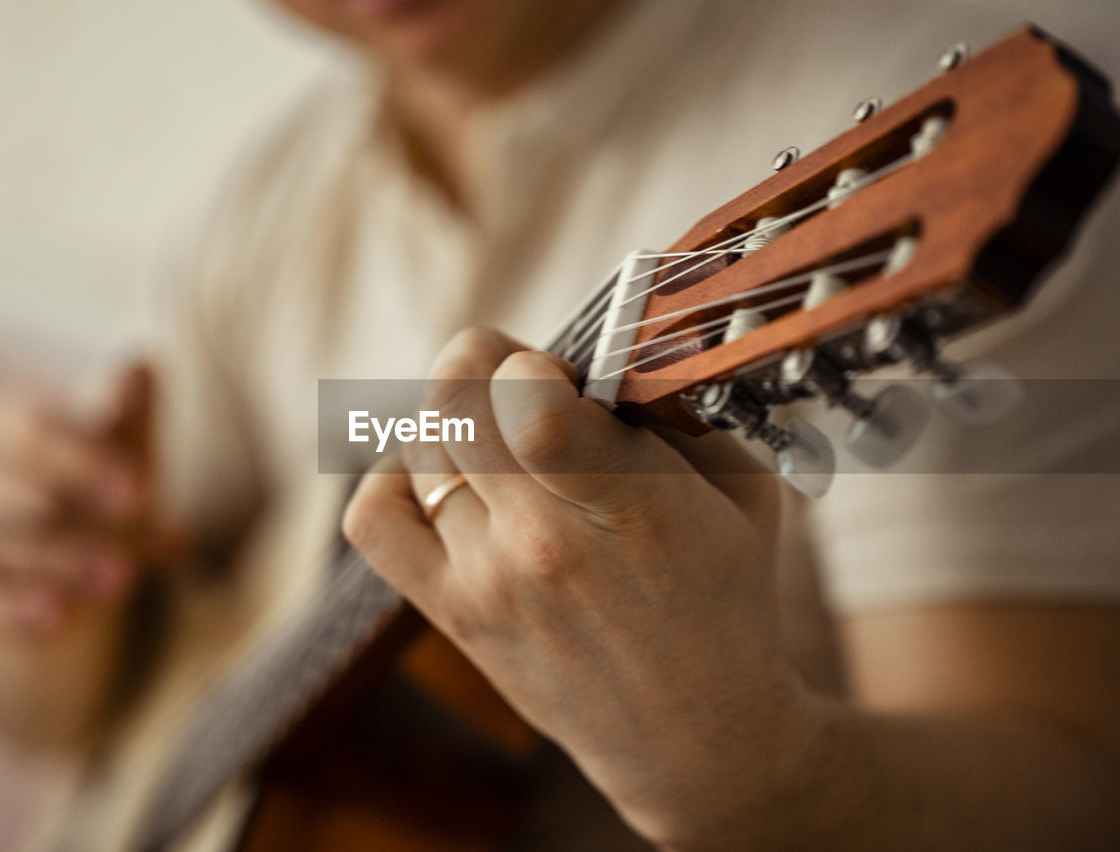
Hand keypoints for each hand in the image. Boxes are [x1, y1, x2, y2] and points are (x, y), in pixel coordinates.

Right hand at [0, 364, 178, 637]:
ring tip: (122, 575)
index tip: (138, 482)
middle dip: (71, 495)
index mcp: (7, 427)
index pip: (30, 425)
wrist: (50, 578)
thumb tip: (145, 361)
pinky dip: (13, 607)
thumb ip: (130, 420)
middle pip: (6, 479)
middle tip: (137, 512)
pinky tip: (54, 618)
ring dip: (62, 558)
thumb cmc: (90, 498)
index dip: (82, 452)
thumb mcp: (121, 460)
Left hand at [344, 328, 815, 846]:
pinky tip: (442, 475)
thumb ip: (678, 414)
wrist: (697, 739)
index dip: (530, 361)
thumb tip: (606, 356)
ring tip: (500, 438)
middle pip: (453, 402)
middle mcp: (541, 544)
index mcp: (629, 506)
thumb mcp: (745, 494)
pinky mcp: (453, 614)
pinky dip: (392, 476)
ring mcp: (486, 581)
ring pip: (418, 446)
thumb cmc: (728, 605)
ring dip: (454, 418)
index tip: (562, 375)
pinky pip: (374, 519)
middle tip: (525, 385)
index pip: (525, 400)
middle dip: (483, 362)